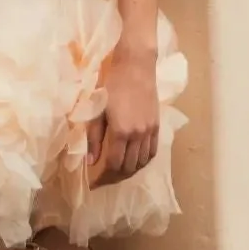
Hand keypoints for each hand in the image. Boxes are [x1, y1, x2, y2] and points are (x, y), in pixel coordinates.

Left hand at [88, 45, 159, 186]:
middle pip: (129, 167)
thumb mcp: (97, 110)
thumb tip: (91, 161)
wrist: (136, 67)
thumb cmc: (111, 85)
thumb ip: (94, 137)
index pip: (113, 164)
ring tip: (118, 173)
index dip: (104, 177)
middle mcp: (138, 135)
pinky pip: (152, 152)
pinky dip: (143, 161)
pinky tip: (135, 162)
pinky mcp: (157, 126)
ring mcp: (150, 131)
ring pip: (142, 162)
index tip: (94, 183)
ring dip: (130, 171)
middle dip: (115, 177)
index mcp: (121, 132)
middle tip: (104, 180)